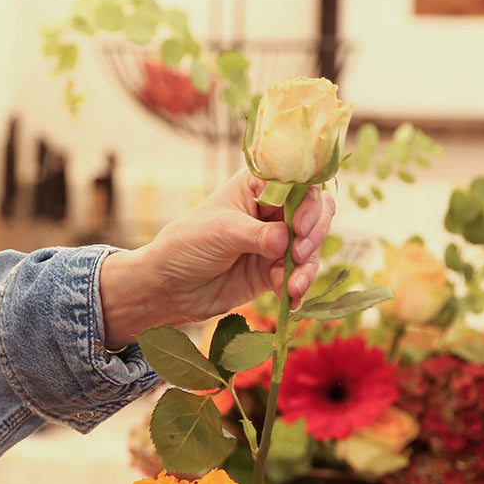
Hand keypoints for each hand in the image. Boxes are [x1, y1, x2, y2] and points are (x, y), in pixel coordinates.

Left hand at [97, 170, 333, 350]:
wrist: (168, 287)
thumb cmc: (187, 245)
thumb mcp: (221, 232)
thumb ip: (257, 234)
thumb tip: (285, 240)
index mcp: (258, 186)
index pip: (299, 184)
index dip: (308, 204)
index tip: (300, 227)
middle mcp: (271, 211)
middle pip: (315, 215)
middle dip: (314, 235)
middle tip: (300, 254)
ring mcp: (274, 242)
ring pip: (310, 248)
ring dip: (307, 267)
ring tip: (293, 286)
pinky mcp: (272, 271)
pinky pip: (297, 276)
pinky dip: (298, 287)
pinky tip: (291, 299)